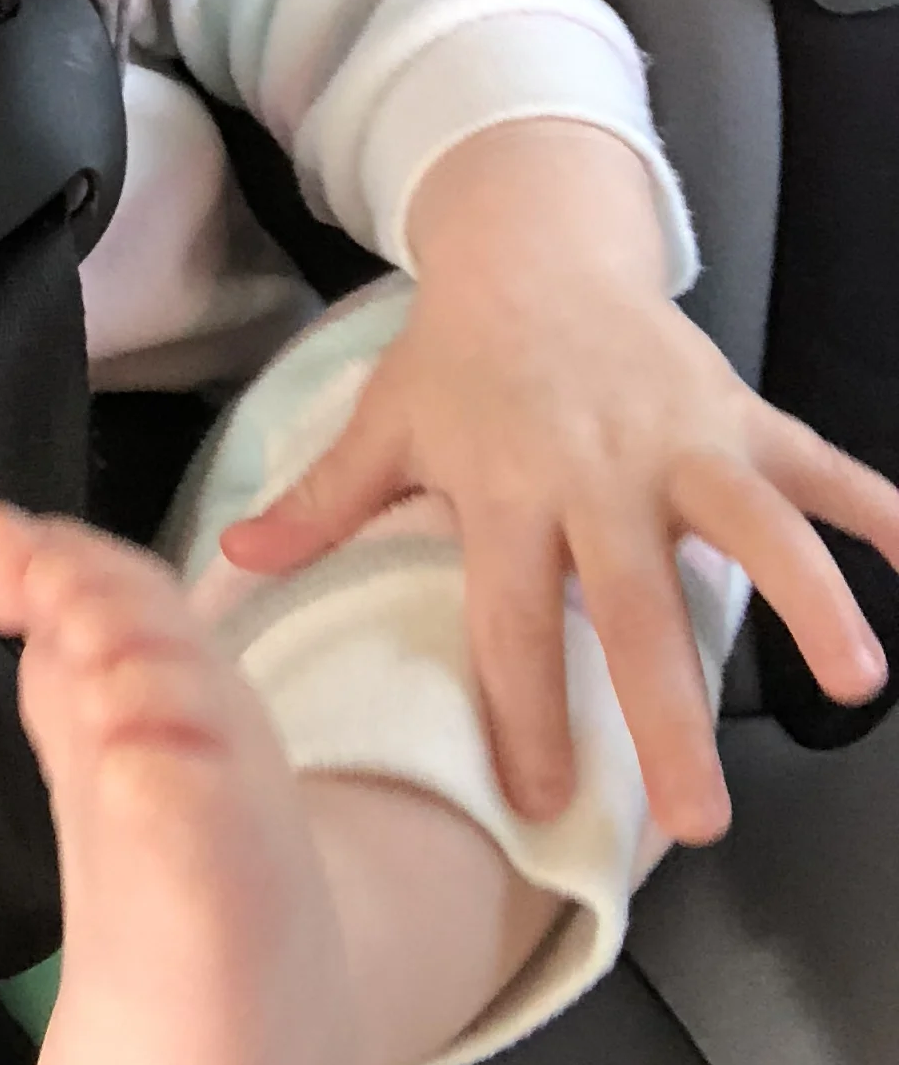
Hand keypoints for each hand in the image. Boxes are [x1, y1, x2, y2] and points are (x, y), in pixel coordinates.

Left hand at [219, 121, 898, 845]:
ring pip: (750, 525)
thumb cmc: (456, 357)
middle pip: (634, 605)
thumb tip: (229, 563)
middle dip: (668, 713)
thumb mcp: (383, 426)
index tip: (542, 802)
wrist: (531, 247)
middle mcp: (595, 471)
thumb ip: (321, 505)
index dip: (524, 711)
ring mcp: (678, 439)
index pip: (508, 621)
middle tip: (697, 817)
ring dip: (805, 598)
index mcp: (504, 488)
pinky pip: (818, 463)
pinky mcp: (738, 409)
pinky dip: (876, 508)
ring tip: (852, 682)